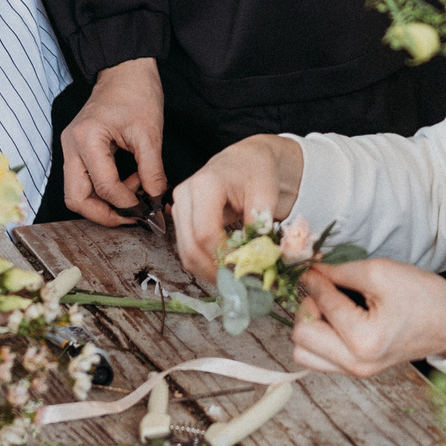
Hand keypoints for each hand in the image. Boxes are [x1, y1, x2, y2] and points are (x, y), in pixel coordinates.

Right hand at [61, 57, 167, 225]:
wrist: (126, 71)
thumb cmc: (136, 93)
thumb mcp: (150, 134)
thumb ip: (152, 172)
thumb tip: (155, 201)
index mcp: (87, 139)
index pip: (104, 187)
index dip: (127, 203)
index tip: (147, 210)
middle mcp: (71, 145)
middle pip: (76, 198)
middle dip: (104, 214)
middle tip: (132, 216)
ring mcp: (70, 147)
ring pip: (77, 192)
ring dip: (104, 202)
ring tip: (135, 192)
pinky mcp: (76, 149)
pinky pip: (84, 180)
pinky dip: (104, 189)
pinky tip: (128, 182)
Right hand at [171, 134, 301, 279]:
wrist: (246, 160)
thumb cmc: (256, 171)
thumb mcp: (265, 191)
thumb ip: (260, 222)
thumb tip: (259, 255)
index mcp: (205, 184)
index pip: (206, 233)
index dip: (223, 257)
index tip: (245, 271)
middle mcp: (185, 195)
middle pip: (191, 247)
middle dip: (216, 271)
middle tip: (242, 285)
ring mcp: (179, 207)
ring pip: (186, 254)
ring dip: (210, 272)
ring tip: (237, 281)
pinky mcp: (181, 219)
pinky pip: (188, 251)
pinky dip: (206, 265)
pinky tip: (227, 270)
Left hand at [291, 260, 445, 377]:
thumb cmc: (424, 296)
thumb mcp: (381, 272)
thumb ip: (339, 272)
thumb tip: (310, 270)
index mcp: (363, 340)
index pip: (320, 306)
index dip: (314, 279)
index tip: (313, 265)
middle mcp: (356, 363)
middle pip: (301, 336)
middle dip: (308, 306)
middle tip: (325, 289)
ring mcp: (356, 371)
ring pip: (304, 352)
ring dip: (310, 324)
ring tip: (330, 306)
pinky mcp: (357, 369)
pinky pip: (319, 357)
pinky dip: (320, 336)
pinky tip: (336, 318)